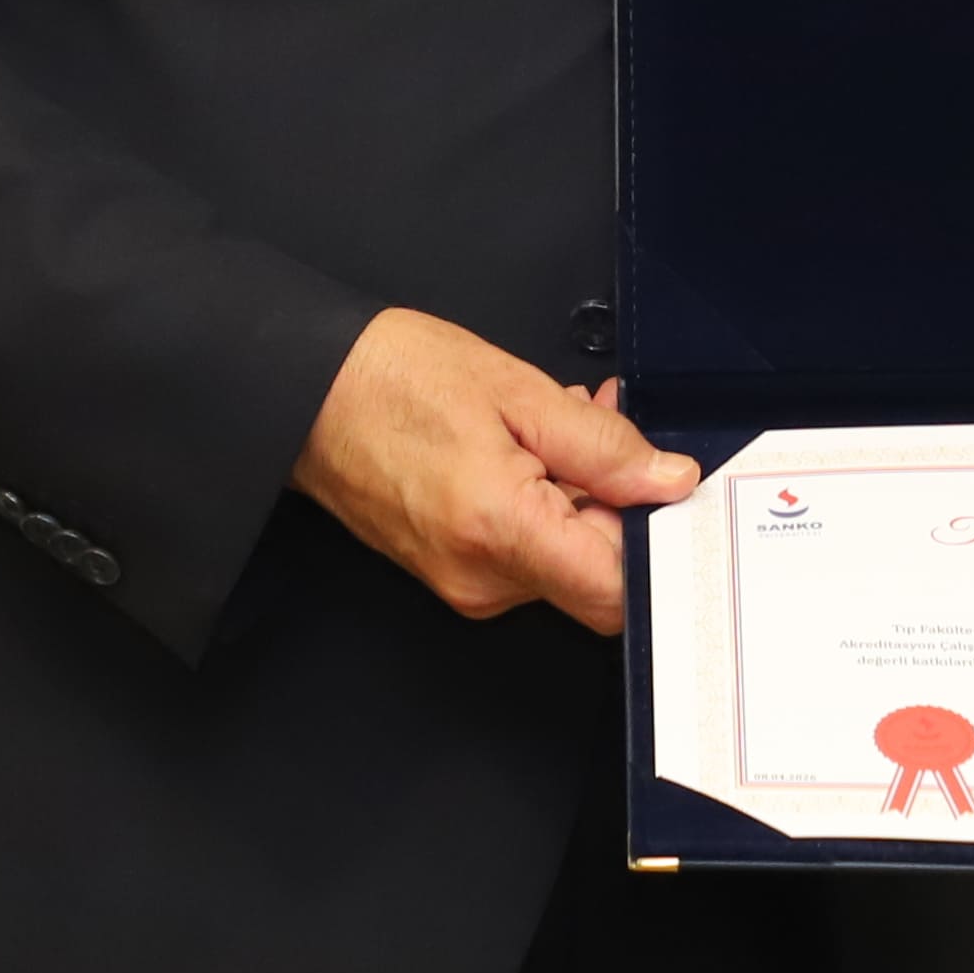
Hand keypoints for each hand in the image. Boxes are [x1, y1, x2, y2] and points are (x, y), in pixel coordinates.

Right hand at [293, 308, 695, 633]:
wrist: (304, 394)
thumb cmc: (392, 380)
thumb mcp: (518, 391)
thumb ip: (603, 445)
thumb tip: (668, 480)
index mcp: (501, 531)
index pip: (617, 591)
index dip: (656, 544)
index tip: (667, 492)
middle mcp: (483, 578)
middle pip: (596, 576)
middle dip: (621, 503)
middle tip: (607, 424)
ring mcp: (465, 583)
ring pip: (565, 562)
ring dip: (583, 496)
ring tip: (561, 421)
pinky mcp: (454, 574)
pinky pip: (528, 555)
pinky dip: (546, 506)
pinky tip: (531, 450)